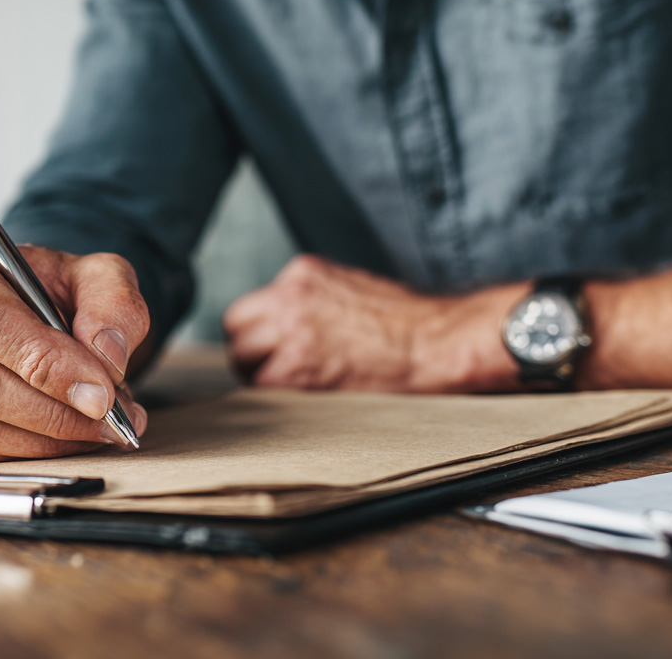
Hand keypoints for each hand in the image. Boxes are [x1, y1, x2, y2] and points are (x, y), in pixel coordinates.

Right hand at [0, 235, 149, 460]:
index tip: (99, 392)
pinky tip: (56, 438)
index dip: (44, 362)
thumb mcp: (95, 274)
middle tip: (105, 419)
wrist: (21, 303)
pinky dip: (17, 452)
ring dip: (38, 439)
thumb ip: (112, 304)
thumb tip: (106, 356)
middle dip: (50, 411)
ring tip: (90, 429)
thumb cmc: (48, 286)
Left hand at [223, 255, 522, 392]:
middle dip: (251, 349)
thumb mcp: (350, 288)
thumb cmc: (407, 322)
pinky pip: (263, 388)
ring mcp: (290, 331)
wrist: (436, 342)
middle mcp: (289, 297)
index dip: (261, 329)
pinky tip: (307, 396)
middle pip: (236, 327)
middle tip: (276, 368)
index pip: (254, 303)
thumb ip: (312, 299)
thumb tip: (289, 321)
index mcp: (302, 274)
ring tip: (295, 384)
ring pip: (242, 358)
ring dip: (260, 373)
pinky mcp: (297, 368)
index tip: (276, 345)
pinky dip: (278, 396)